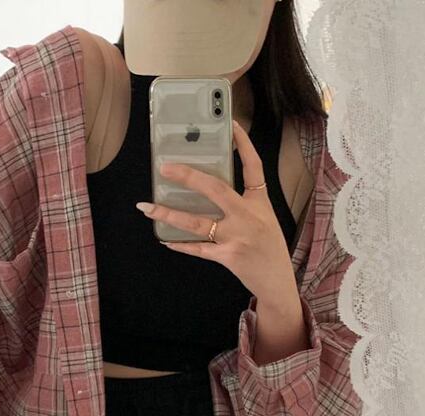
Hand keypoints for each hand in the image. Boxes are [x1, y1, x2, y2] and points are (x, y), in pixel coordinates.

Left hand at [135, 119, 294, 305]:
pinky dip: (179, 243)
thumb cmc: (269, 248)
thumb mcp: (264, 218)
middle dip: (188, 177)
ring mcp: (237, 237)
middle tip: (165, 168)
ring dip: (168, 214)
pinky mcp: (227, 257)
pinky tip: (164, 238)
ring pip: (197, 221)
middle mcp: (248, 216)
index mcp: (259, 202)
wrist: (277, 281)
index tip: (231, 124)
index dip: (243, 144)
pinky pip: (197, 248)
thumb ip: (243, 203)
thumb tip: (207, 189)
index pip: (253, 166)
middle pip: (215, 189)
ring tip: (146, 208)